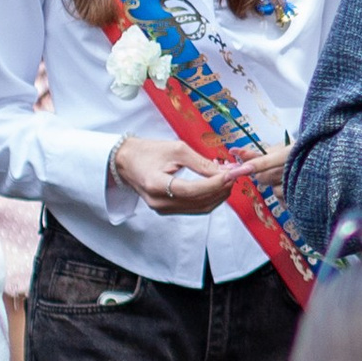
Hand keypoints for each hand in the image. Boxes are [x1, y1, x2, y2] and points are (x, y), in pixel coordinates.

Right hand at [109, 132, 289, 217]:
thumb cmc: (148, 151)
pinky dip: (209, 198)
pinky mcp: (167, 210)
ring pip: (200, 208)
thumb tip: (225, 172)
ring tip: (228, 178)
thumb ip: (201, 163)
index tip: (231, 174)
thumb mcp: (176, 149)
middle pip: (199, 203)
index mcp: (155, 184)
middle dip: (221, 190)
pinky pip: (194, 208)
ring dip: (218, 195)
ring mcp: (163, 209)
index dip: (213, 184)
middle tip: (234, 174)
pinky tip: (216, 185)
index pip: (191, 190)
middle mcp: (159, 202)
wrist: (127, 161)